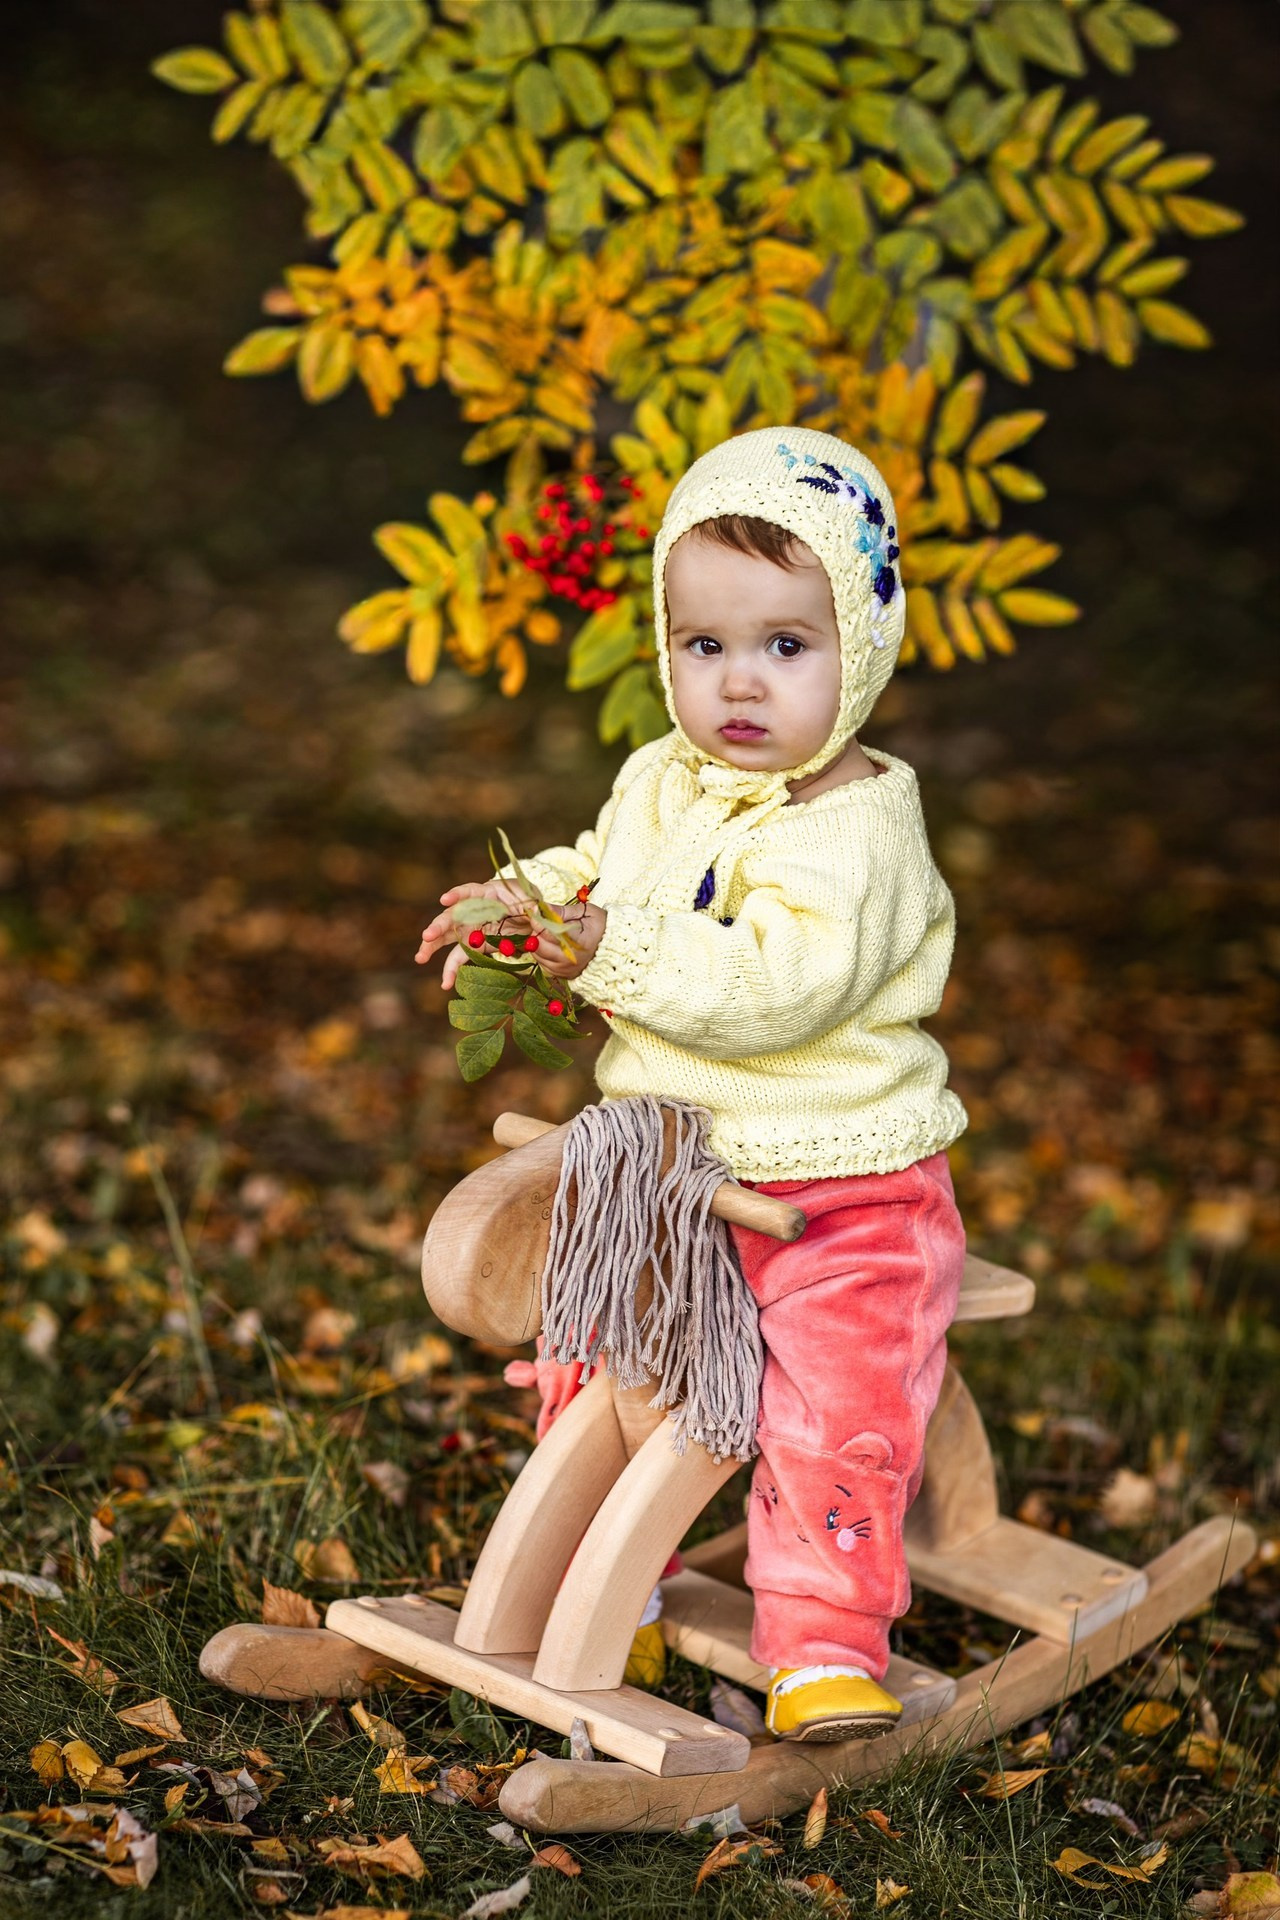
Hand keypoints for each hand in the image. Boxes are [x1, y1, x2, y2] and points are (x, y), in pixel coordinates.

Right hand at [415, 878, 538, 989]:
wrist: (535, 923)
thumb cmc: (531, 904)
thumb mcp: (534, 900)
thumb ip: (532, 907)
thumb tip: (533, 915)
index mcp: (488, 893)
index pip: (470, 891)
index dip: (457, 894)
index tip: (444, 900)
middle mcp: (474, 909)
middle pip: (452, 916)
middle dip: (438, 926)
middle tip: (427, 936)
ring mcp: (472, 928)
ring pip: (448, 937)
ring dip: (432, 947)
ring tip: (420, 958)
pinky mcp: (476, 946)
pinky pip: (460, 957)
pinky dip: (452, 970)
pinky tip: (446, 983)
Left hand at [536, 899, 606, 980]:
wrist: (613, 949)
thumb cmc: (601, 927)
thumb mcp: (586, 913)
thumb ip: (562, 911)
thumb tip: (540, 907)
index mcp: (578, 942)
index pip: (548, 932)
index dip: (538, 920)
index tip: (535, 911)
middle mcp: (570, 960)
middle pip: (539, 945)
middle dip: (537, 931)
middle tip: (545, 922)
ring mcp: (565, 969)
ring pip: (537, 954)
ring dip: (539, 942)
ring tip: (551, 933)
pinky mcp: (561, 975)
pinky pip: (542, 963)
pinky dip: (543, 952)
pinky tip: (553, 945)